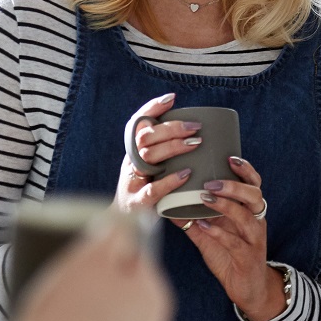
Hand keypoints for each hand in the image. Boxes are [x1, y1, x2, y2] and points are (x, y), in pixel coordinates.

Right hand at [8, 216, 173, 320]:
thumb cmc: (61, 316)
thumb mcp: (82, 264)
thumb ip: (108, 239)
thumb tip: (122, 229)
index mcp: (153, 295)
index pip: (140, 264)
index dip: (115, 259)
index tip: (91, 261)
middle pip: (135, 299)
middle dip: (112, 292)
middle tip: (77, 289)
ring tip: (73, 319)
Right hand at [115, 92, 201, 216]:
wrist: (124, 222)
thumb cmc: (144, 189)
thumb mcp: (149, 167)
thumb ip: (164, 150)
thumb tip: (192, 130)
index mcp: (133, 151)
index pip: (137, 124)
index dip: (152, 108)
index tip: (172, 98)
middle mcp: (130, 162)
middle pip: (145, 137)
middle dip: (171, 128)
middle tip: (195, 127)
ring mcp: (132, 181)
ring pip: (148, 156)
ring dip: (173, 147)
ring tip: (195, 143)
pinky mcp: (138, 202)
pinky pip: (153, 189)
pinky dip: (170, 180)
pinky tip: (186, 174)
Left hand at [184, 156, 287, 320]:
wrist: (247, 289)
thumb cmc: (229, 257)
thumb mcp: (209, 235)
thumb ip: (191, 218)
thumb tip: (166, 203)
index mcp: (249, 212)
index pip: (253, 185)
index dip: (246, 170)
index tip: (230, 157)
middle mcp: (255, 222)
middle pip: (255, 195)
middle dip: (235, 185)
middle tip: (212, 181)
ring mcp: (254, 240)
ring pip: (247, 217)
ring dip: (226, 205)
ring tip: (206, 197)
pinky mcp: (248, 258)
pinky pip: (236, 243)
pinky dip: (219, 233)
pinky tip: (203, 226)